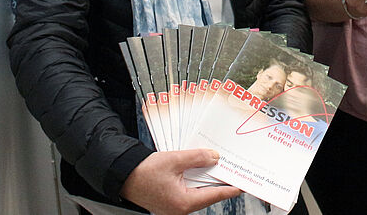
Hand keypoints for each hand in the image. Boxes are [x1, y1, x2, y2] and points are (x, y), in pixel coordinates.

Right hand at [120, 149, 241, 214]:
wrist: (121, 176)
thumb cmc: (143, 171)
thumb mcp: (174, 160)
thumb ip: (197, 158)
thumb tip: (214, 157)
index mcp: (183, 203)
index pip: (214, 195)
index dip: (231, 188)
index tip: (244, 184)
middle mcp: (180, 209)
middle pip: (207, 194)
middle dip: (219, 181)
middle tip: (233, 170)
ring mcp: (175, 207)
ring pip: (198, 192)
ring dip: (207, 180)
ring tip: (219, 167)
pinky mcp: (170, 201)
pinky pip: (189, 191)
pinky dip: (196, 181)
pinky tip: (201, 170)